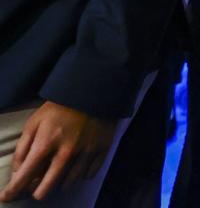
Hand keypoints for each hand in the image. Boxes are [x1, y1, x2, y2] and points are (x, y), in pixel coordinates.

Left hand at [0, 102, 116, 201]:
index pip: (24, 176)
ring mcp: (86, 152)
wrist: (92, 91)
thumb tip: (17, 172)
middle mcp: (66, 152)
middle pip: (47, 187)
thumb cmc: (59, 108)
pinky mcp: (102, 150)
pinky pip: (88, 175)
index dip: (12, 190)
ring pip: (68, 183)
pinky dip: (80, 175)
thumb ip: (23, 148)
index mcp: (45, 143)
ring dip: (59, 183)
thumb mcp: (34, 123)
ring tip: (56, 174)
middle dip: (37, 192)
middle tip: (35, 189)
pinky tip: (75, 167)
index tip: (6, 197)